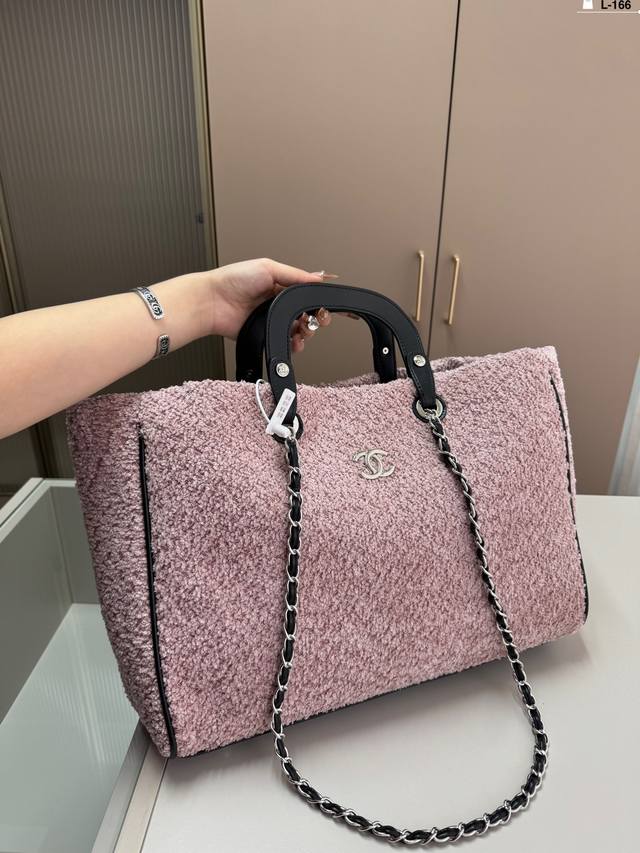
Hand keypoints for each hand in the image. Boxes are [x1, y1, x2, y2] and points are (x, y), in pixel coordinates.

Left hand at [205, 258, 332, 351]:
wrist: (213, 301)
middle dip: (315, 318)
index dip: (317, 301)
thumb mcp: (268, 267)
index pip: (306, 294)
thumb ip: (295, 274)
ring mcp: (272, 320)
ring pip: (298, 330)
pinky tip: (295, 341)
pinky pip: (285, 342)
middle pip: (306, 314)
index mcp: (280, 285)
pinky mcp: (265, 334)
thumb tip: (318, 277)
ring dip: (306, 332)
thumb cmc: (233, 280)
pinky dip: (293, 344)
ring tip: (303, 330)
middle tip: (316, 320)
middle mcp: (277, 303)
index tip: (324, 307)